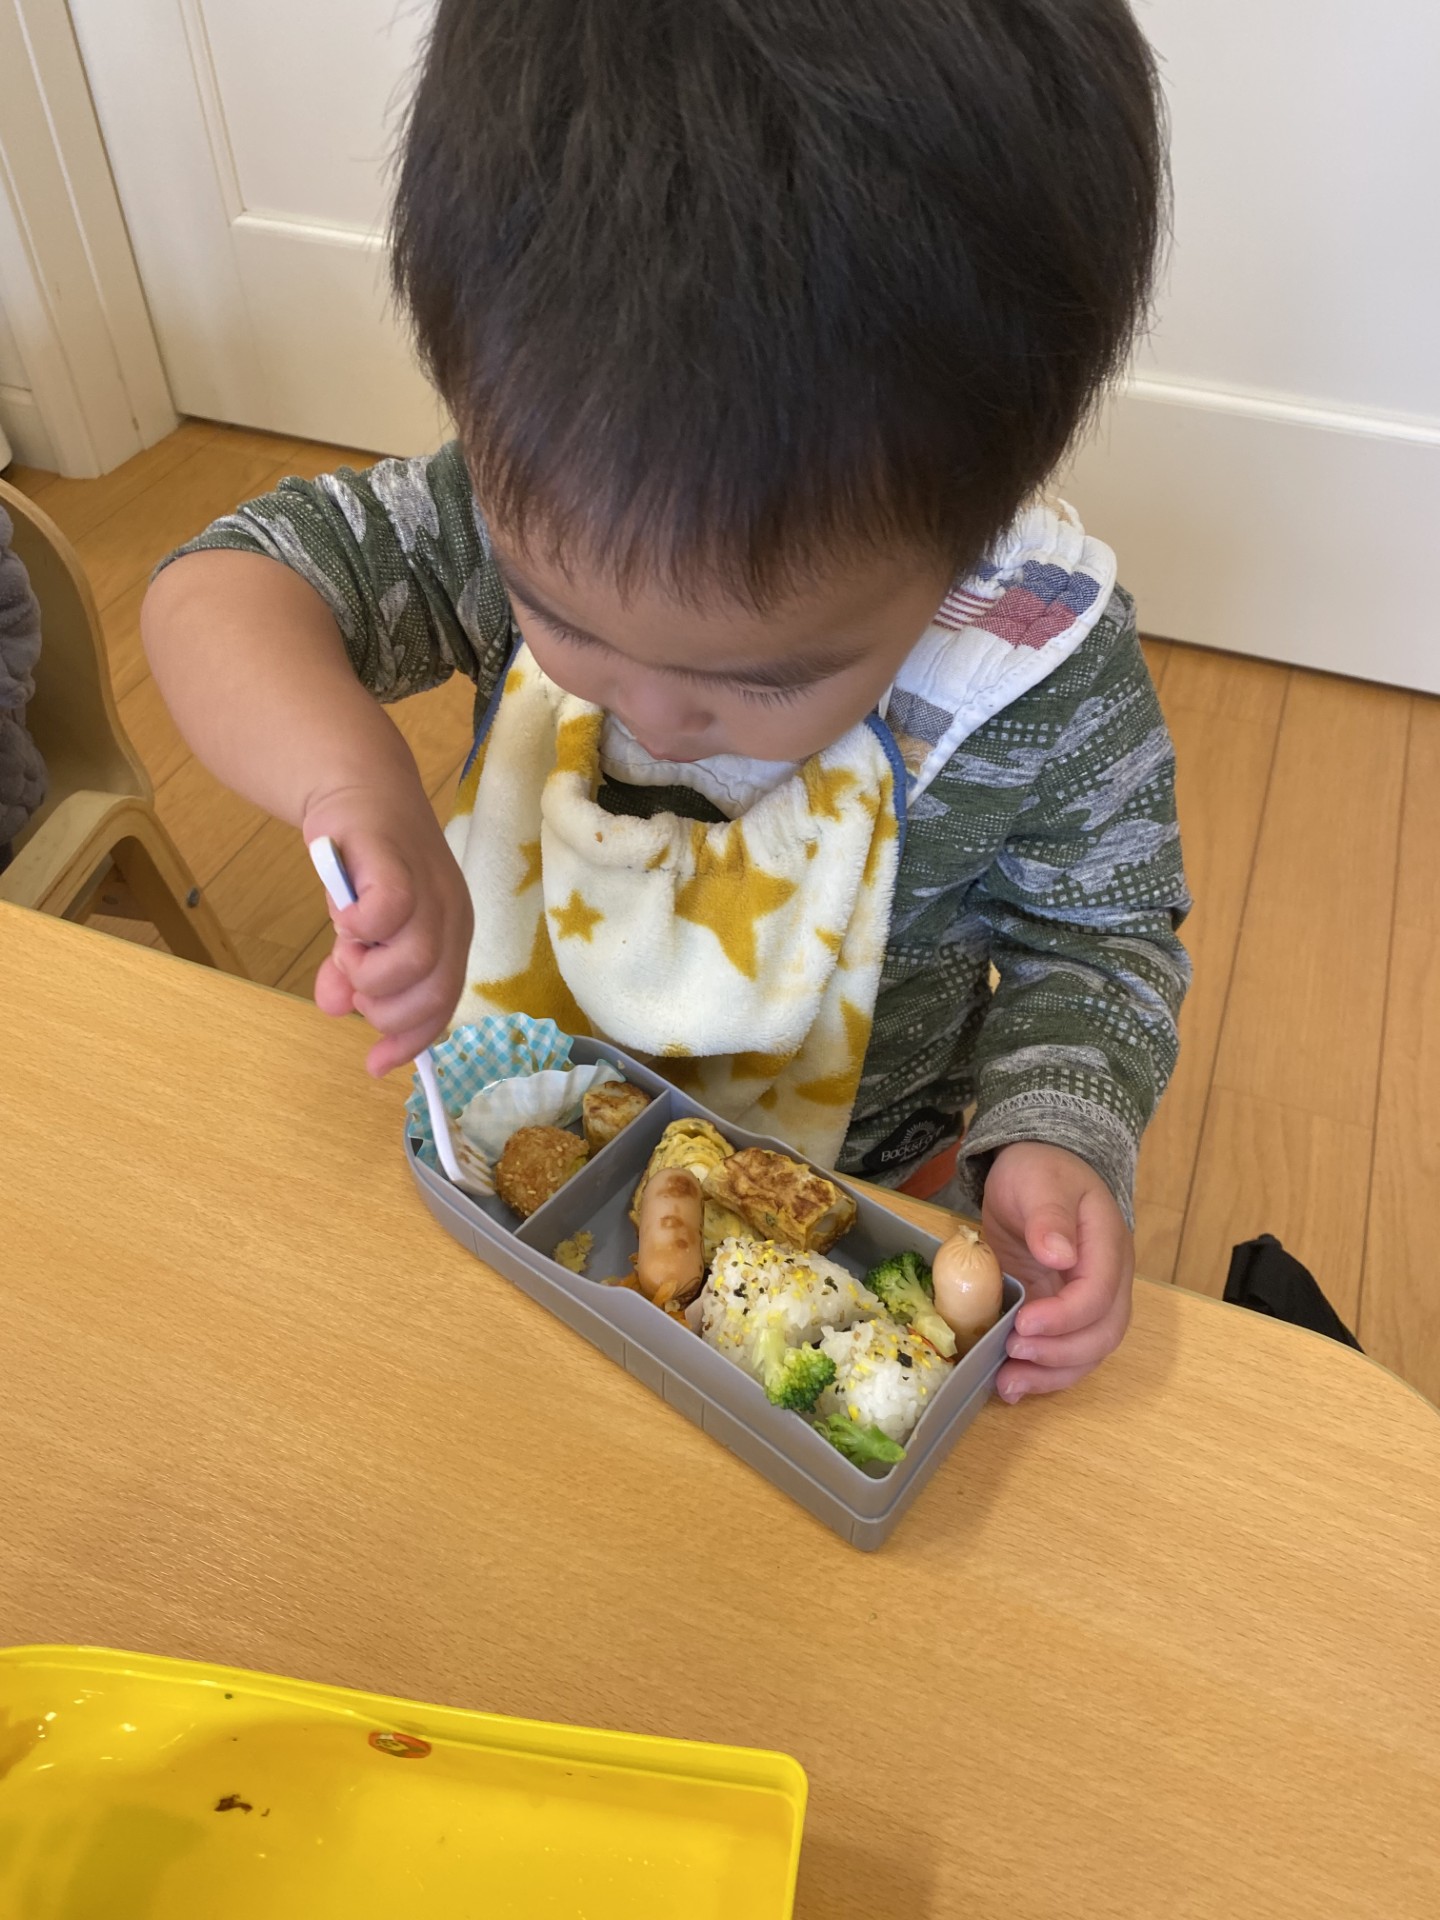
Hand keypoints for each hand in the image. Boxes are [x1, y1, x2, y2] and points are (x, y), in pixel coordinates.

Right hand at [303, 784, 473, 1075]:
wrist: (358, 787)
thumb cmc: (366, 866)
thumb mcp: (360, 931)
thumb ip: (351, 972)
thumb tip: (333, 1008)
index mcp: (453, 935)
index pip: (444, 1004)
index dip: (413, 1040)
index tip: (376, 1064)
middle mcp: (452, 913)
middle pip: (435, 990)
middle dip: (386, 1010)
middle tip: (353, 986)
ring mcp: (429, 886)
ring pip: (416, 959)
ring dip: (369, 973)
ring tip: (345, 950)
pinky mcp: (394, 859)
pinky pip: (390, 911)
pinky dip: (361, 928)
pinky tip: (343, 921)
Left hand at [981, 1141, 1132, 1402]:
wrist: (1037, 1169)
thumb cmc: (1040, 1171)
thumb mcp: (1039, 1182)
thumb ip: (1049, 1216)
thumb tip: (1060, 1256)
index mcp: (1107, 1246)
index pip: (1099, 1294)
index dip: (1066, 1317)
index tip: (1024, 1323)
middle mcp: (1107, 1281)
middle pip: (1102, 1333)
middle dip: (1059, 1355)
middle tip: (1013, 1354)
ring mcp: (1086, 1301)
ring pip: (1087, 1352)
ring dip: (1050, 1374)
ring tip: (1007, 1385)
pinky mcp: (1061, 1314)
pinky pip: (1063, 1352)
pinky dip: (1041, 1373)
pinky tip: (1009, 1385)